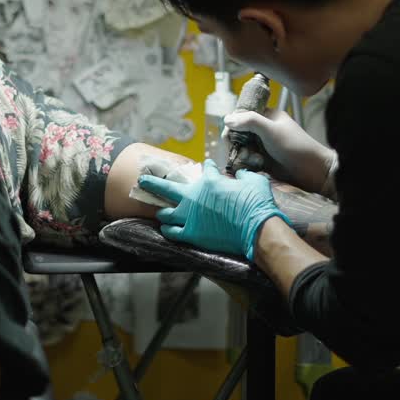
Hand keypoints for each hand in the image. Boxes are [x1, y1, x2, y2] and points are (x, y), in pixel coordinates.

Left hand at [138, 159, 290, 259]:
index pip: (205, 169)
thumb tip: (242, 174)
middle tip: (142, 179)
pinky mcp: (191, 233)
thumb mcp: (255, 181)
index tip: (207, 165)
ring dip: (162, 210)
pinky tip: (164, 228)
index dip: (207, 167)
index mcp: (209, 181)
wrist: (256, 227)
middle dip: (153, 182)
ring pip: (166, 212)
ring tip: (158, 210)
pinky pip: (172, 232)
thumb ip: (245, 176)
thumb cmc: (256, 203)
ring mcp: (190, 216)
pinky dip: (167, 229)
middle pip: (167, 187)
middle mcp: (194, 196)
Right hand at [224, 110, 336, 195]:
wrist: (313, 171)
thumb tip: (226, 119)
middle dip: (237, 144)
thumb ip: (249, 121)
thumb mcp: (271, 129)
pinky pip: (246, 162)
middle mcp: (262, 130)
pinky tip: (255, 168)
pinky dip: (246, 165)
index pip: (240, 117)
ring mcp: (262, 147)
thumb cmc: (295, 146)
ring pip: (240, 149)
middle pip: (237, 135)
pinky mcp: (262, 162)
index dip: (232, 127)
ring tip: (255, 161)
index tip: (230, 137)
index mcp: (266, 116)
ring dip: (242, 156)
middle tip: (245, 152)